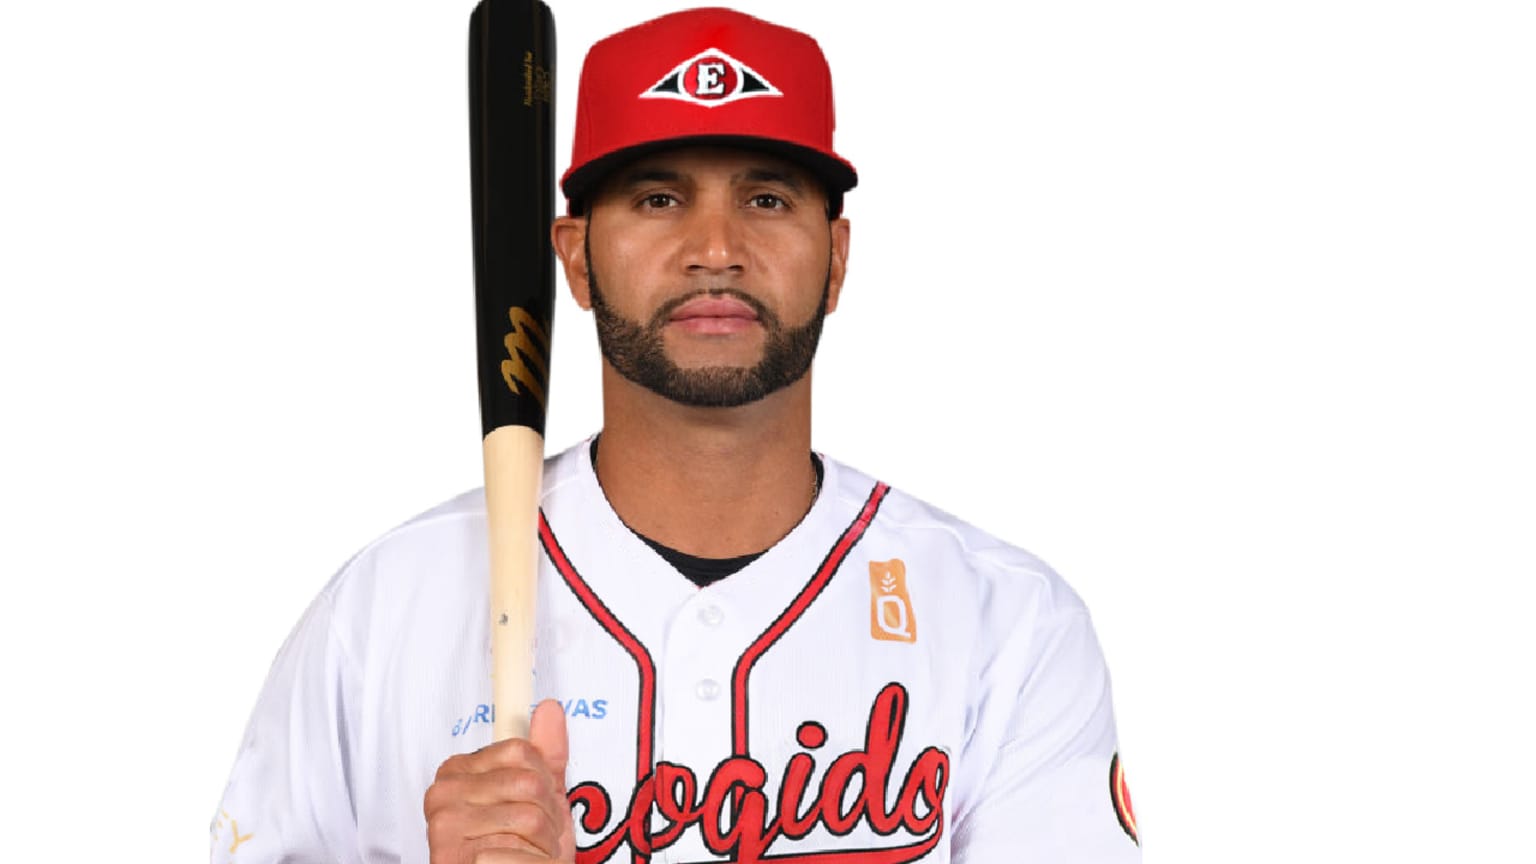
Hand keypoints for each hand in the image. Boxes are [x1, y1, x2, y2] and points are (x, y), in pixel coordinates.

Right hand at [424, 700, 575, 862]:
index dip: (542, 782)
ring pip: (530, 816)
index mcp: (459, 771)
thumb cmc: (522, 851)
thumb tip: (550, 708)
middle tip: (535, 836)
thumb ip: (546, 755)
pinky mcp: (452, 855)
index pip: (520, 750)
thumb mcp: (541, 799)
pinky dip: (532, 862)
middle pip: (529, 782)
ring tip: (526, 852)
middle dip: (548, 816)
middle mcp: (444, 793)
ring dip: (544, 843)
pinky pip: (520, 849)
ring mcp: (446, 823)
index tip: (534, 802)